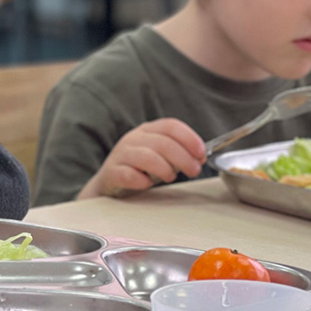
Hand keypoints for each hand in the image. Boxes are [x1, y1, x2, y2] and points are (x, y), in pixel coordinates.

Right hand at [78, 118, 205, 198]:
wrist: (109, 182)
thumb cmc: (139, 168)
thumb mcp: (159, 154)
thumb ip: (179, 152)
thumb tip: (199, 157)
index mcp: (147, 130)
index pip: (170, 126)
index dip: (189, 138)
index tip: (201, 153)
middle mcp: (133, 139)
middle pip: (162, 143)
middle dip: (183, 158)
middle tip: (193, 171)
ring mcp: (120, 155)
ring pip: (147, 157)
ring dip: (165, 169)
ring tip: (171, 178)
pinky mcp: (111, 172)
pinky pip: (128, 175)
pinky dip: (142, 181)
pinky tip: (147, 184)